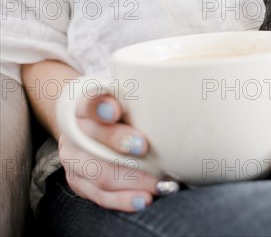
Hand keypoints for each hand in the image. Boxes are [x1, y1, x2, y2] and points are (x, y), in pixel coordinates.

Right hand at [58, 94, 159, 211]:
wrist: (91, 127)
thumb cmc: (118, 113)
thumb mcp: (123, 100)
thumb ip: (137, 102)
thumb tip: (167, 107)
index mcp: (85, 105)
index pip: (89, 102)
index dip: (100, 106)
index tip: (114, 110)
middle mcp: (75, 131)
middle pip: (94, 137)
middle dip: (118, 142)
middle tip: (144, 147)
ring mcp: (74, 159)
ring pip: (98, 172)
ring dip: (129, 179)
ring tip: (156, 183)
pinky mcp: (79, 182)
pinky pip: (100, 195)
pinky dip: (123, 199)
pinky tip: (142, 200)